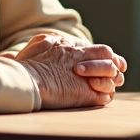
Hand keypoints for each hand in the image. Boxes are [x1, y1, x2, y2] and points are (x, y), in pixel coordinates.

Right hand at [12, 34, 126, 108]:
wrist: (25, 80)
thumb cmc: (28, 64)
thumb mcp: (40, 43)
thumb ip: (51, 41)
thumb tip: (53, 40)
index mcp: (75, 48)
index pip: (103, 50)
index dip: (109, 58)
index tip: (111, 62)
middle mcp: (84, 60)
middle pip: (111, 61)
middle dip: (114, 68)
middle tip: (113, 75)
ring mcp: (86, 78)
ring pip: (112, 78)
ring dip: (109, 83)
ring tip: (102, 88)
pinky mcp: (84, 94)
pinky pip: (104, 96)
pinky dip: (104, 97)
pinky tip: (97, 98)